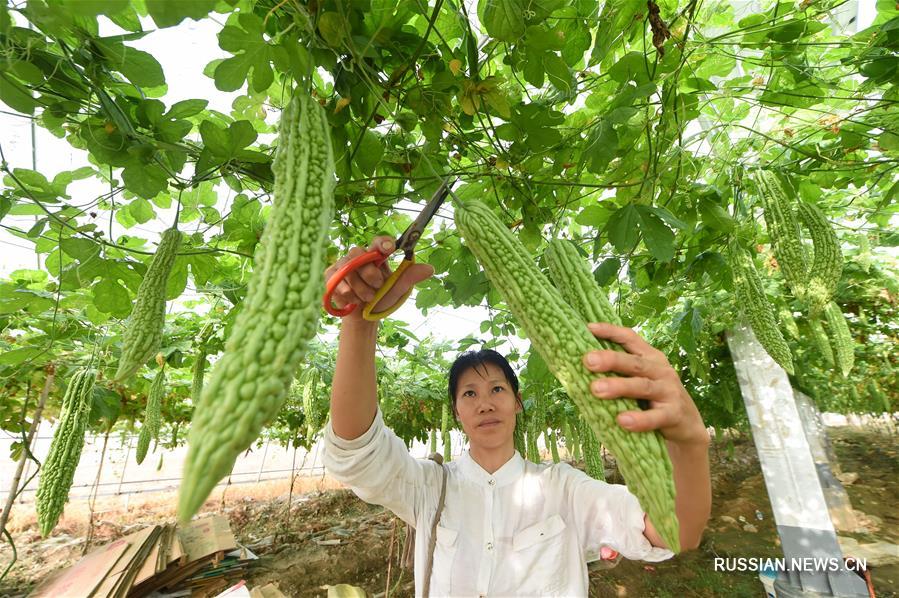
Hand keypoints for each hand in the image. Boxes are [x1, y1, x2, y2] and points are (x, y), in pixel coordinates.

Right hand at [324, 235, 433, 322]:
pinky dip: (347, 294)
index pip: (378, 242)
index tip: (389, 248)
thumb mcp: (397, 289)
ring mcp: (342, 265)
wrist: (363, 316)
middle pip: (359, 254)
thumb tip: (430, 269)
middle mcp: (358, 256)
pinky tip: (353, 301)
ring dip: (359, 288)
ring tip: (367, 299)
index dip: (383, 242)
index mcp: (376, 255)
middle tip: (377, 287)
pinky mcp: (330, 276)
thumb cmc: (381, 298)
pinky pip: (336, 281)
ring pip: (348, 269)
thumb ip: (410, 277)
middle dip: (369, 273)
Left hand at [581, 322, 707, 446]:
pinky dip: (639, 419)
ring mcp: (669, 391)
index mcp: (650, 357)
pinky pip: (655, 417)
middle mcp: (660, 370)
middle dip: (610, 359)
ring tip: (596, 389)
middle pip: (633, 362)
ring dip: (619, 387)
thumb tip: (581, 366)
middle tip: (587, 360)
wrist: (688, 425)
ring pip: (642, 386)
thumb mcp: (640, 379)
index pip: (630, 338)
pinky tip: (623, 421)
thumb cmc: (654, 399)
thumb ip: (619, 372)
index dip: (610, 331)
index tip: (588, 328)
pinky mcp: (674, 414)